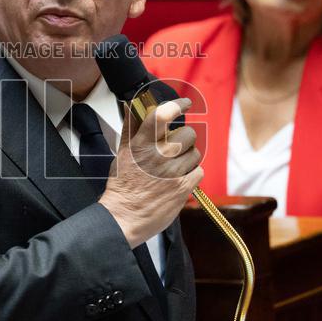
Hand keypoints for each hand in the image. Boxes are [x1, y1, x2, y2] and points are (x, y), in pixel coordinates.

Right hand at [100, 98, 203, 247]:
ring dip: (188, 158)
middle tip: (175, 149)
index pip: (162, 115)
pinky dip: (192, 174)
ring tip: (174, 168)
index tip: (185, 103)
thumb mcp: (122, 152)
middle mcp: (158, 155)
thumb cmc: (122, 186)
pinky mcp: (183, 187)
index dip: (178, 105)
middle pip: (189, 133)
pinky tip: (179, 179)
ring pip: (195, 153)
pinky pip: (199, 171)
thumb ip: (131, 127)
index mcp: (142, 144)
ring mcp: (172, 171)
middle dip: (185, 140)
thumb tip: (134, 105)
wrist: (124, 217)